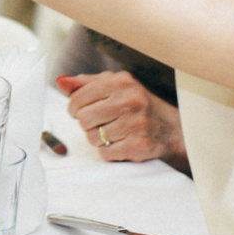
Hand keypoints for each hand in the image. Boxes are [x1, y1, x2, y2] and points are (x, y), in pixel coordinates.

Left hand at [57, 71, 185, 165]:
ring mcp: (135, 123)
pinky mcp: (138, 145)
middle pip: (83, 119)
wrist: (173, 129)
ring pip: (92, 137)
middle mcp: (129, 100)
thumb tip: (60, 82)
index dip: (74, 108)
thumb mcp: (115, 86)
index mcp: (120, 81)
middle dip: (87, 124)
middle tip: (100, 123)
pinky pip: (105, 153)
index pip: (78, 98)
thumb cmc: (137, 105)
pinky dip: (109, 151)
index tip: (80, 111)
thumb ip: (85, 84)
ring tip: (113, 132)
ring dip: (98, 138)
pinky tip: (121, 143)